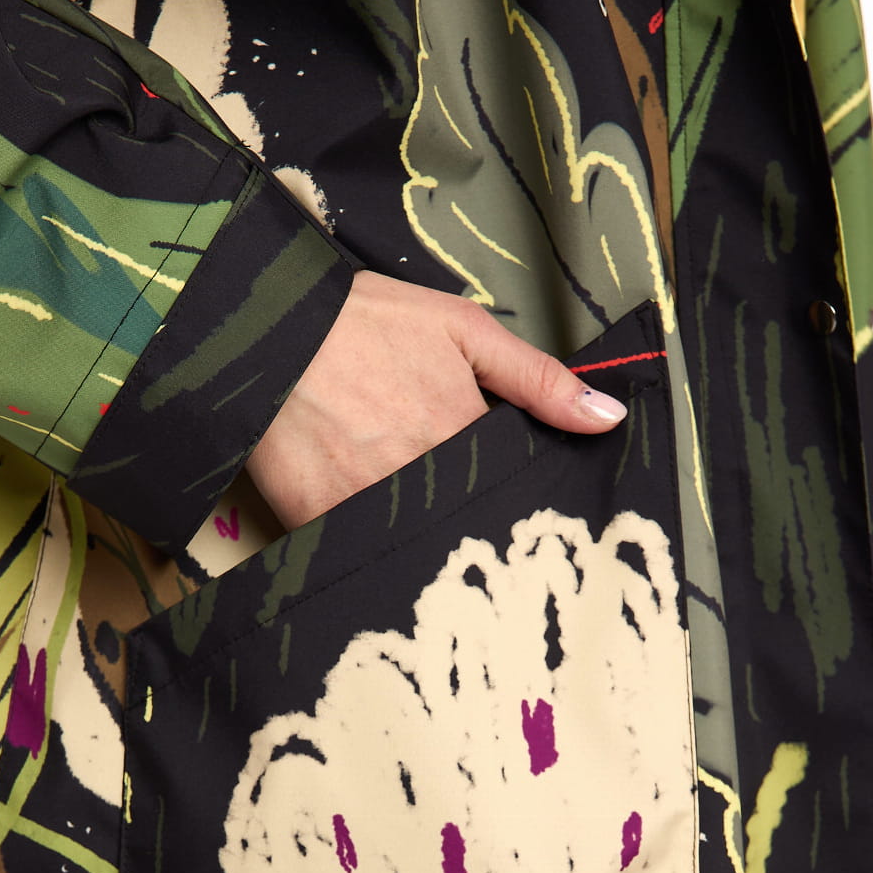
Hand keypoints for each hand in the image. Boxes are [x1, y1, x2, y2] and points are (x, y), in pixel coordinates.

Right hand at [245, 270, 626, 529]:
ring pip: (417, 544)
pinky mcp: (319, 519)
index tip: (510, 500)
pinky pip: (358, 550)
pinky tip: (372, 528)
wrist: (265, 326)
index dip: (510, 494)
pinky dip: (370, 547)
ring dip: (423, 538)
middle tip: (461, 512)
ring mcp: (368, 503)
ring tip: (416, 519)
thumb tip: (608, 420)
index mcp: (465, 434)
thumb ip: (539, 381)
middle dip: (472, 524)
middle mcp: (422, 477)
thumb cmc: (365, 322)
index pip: (510, 489)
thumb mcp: (463, 330)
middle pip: (466, 524)